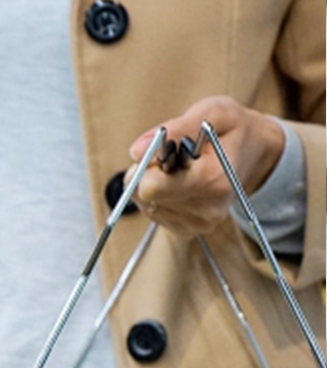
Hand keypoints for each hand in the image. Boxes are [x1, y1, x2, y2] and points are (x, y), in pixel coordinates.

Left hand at [125, 96, 284, 237]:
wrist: (255, 152)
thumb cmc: (232, 129)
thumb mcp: (212, 112)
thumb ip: (175, 129)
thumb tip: (136, 150)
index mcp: (212, 180)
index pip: (151, 187)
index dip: (149, 164)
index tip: (167, 149)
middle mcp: (206, 209)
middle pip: (143, 196)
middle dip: (148, 172)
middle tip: (173, 157)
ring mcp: (197, 223)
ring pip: (144, 204)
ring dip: (154, 182)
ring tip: (180, 169)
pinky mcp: (187, 230)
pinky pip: (152, 212)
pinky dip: (158, 195)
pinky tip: (178, 183)